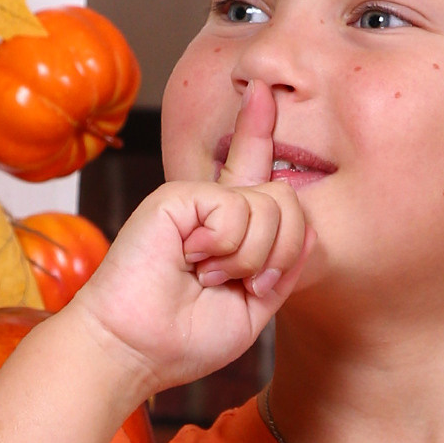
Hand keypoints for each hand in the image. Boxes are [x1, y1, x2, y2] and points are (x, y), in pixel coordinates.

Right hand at [70, 83, 310, 396]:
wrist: (133, 350)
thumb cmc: (181, 338)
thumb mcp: (253, 309)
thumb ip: (284, 269)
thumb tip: (309, 228)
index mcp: (229, 230)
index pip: (254, 173)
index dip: (259, 130)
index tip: (264, 92)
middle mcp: (214, 208)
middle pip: (287, 201)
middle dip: (281, 253)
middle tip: (242, 283)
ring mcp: (196, 199)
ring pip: (269, 206)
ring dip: (249, 257)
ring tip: (208, 276)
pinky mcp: (178, 196)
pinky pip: (235, 208)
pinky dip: (225, 246)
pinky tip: (192, 260)